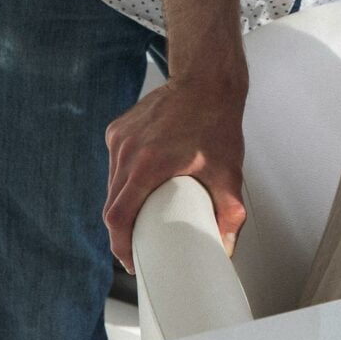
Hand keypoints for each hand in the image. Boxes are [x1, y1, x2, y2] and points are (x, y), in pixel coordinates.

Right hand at [103, 73, 246, 270]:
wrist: (206, 80)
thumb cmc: (216, 122)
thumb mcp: (228, 172)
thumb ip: (230, 212)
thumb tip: (226, 246)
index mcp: (148, 166)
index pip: (118, 218)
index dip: (120, 245)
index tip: (131, 260)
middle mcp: (127, 151)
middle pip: (112, 205)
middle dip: (123, 230)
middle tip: (140, 245)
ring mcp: (120, 138)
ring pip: (111, 185)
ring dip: (122, 204)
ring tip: (141, 217)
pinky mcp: (118, 129)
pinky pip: (114, 164)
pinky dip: (123, 179)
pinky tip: (139, 185)